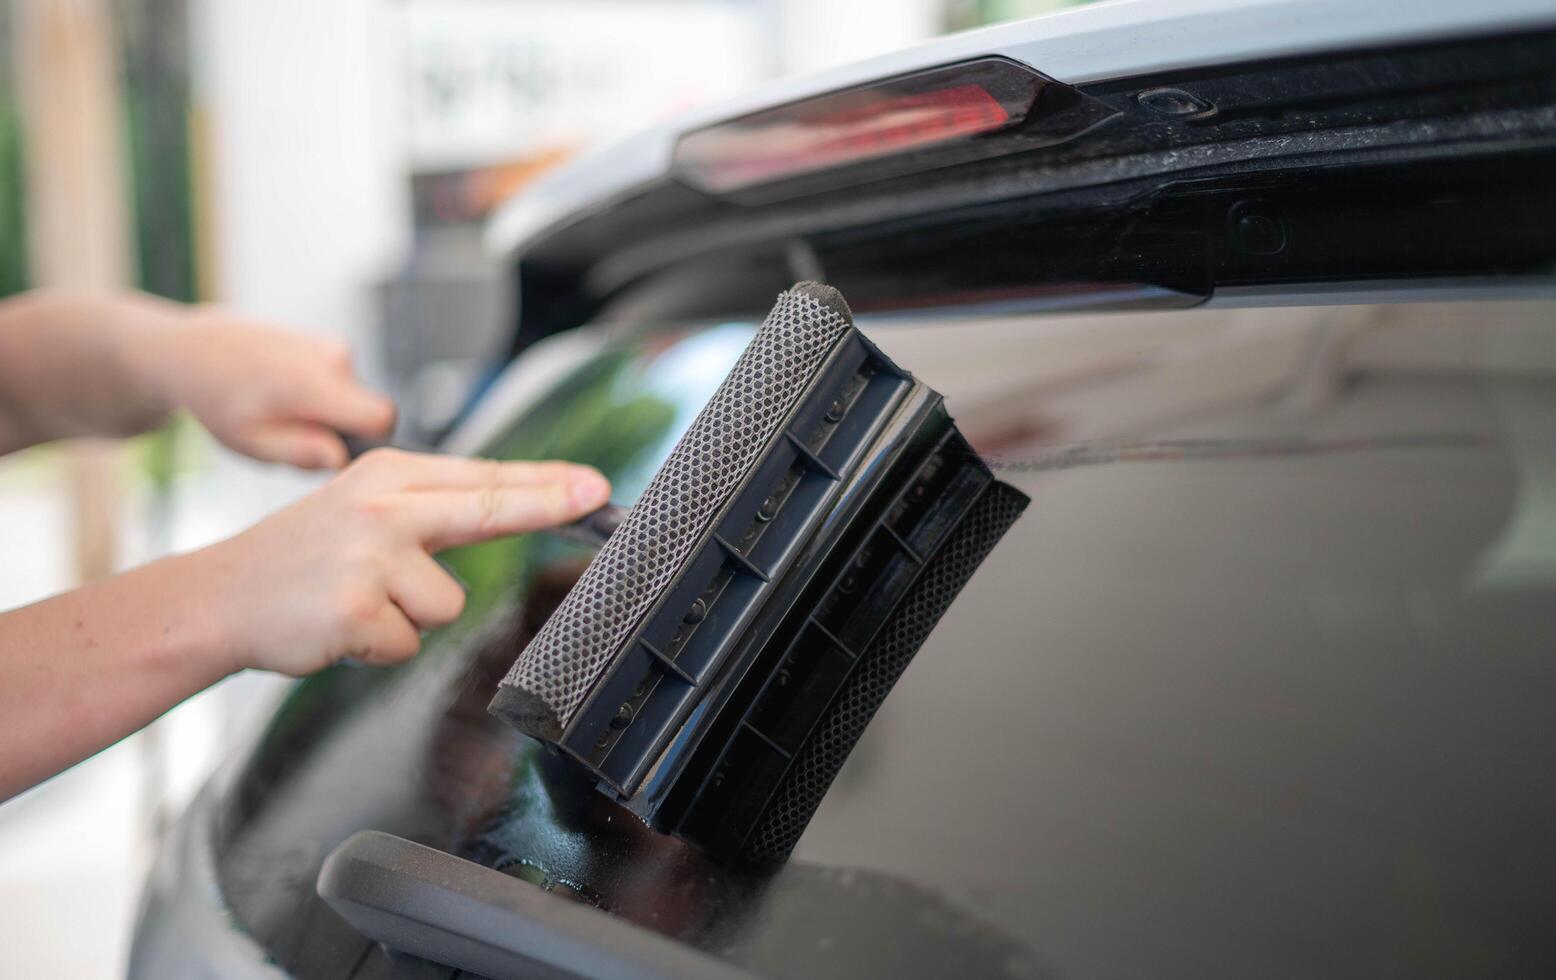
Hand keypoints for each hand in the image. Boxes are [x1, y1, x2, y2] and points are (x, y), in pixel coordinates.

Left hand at [131, 304, 394, 468]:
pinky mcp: (329, 341)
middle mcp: (330, 357)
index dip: (370, 440)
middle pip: (366, 410)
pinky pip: (343, 381)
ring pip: (353, 397)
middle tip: (292, 432)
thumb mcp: (249, 441)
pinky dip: (320, 392)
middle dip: (339, 428)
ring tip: (282, 409)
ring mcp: (331, 345)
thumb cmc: (218, 399)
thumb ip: (299, 452)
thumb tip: (341, 458)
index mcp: (311, 384)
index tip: (338, 449)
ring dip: (326, 411)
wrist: (196, 349)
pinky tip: (285, 391)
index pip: (381, 417)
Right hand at [193, 449, 610, 675]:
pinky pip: (408, 644)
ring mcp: (369, 557)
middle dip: (545, 503)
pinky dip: (381, 648)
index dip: (544, 484)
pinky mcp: (354, 609)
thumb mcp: (363, 509)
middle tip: (592, 494)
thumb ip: (431, 507)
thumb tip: (512, 504)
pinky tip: (343, 628)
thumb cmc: (303, 556)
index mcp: (388, 477)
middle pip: (487, 509)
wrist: (220, 597)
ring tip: (362, 602)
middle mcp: (382, 509)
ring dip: (412, 617)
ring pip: (448, 604)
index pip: (483, 479)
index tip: (593, 485)